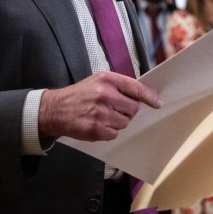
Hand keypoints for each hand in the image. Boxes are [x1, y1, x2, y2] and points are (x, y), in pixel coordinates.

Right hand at [38, 71, 161, 140]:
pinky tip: (98, 124)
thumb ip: (119, 86)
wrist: (54, 109)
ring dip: (118, 121)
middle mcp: (104, 95)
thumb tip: (143, 95)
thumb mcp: (98, 81)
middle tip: (115, 108)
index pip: (136, 88)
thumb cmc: (79, 95)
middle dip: (127, 110)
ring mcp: (100, 113)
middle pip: (133, 108)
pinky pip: (115, 133)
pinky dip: (109, 131)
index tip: (158, 103)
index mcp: (107, 80)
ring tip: (103, 116)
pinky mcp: (95, 129)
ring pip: (125, 122)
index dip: (150, 97)